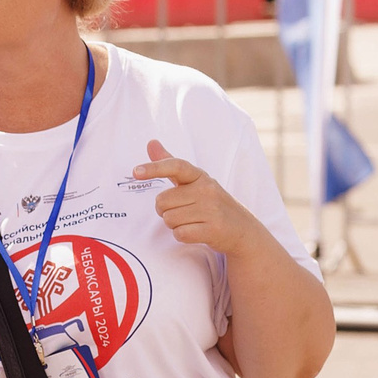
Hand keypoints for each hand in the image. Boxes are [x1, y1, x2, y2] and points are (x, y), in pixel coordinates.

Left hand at [137, 138, 266, 256]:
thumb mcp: (194, 181)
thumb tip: (150, 142)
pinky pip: (180, 233)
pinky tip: (196, 231)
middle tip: (183, 211)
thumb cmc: (211, 203)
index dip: (154, 168)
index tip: (135, 172)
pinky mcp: (213, 229)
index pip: (176, 166)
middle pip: (162, 202)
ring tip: (192, 221)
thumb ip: (170, 163)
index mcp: (199, 176)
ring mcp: (211, 210)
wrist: (242, 229)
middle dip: (165, 210)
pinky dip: (182, 235)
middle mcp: (206, 189)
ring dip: (174, 224)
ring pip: (169, 219)